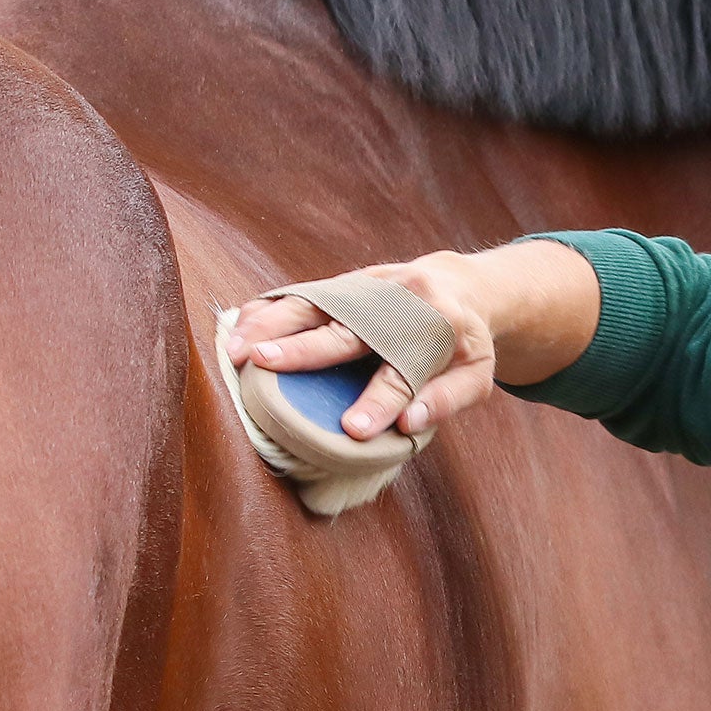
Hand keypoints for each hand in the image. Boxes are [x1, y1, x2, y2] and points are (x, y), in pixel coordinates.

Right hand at [224, 252, 502, 439]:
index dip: (380, 401)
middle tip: (262, 364)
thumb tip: (409, 424)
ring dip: (271, 324)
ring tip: (234, 350)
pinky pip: (304, 292)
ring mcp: (370, 284)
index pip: (404, 371)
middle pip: (346, 329)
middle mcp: (400, 299)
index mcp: (438, 326)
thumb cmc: (466, 342)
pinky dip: (271, 308)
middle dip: (302, 348)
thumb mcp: (476, 374)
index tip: (354, 429)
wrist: (461, 283)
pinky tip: (239, 323)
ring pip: (315, 303)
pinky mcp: (349, 281)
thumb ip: (446, 399)